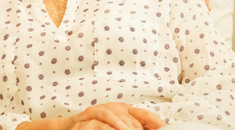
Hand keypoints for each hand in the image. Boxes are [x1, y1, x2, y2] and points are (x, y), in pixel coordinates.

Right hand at [39, 103, 165, 129]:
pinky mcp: (91, 112)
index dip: (157, 123)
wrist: (68, 127)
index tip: (166, 129)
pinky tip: (122, 129)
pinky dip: (115, 124)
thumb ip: (129, 127)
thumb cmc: (94, 128)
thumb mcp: (114, 127)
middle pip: (135, 120)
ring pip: (122, 119)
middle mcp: (116, 107)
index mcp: (125, 110)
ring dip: (128, 128)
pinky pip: (106, 118)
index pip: (145, 116)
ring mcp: (103, 109)